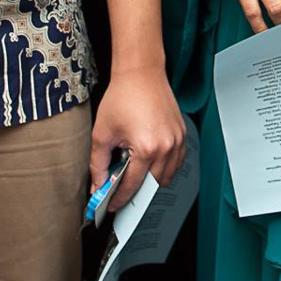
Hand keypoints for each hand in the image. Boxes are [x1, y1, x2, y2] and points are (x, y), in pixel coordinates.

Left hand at [90, 68, 185, 211]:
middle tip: (120, 193)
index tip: (112, 206)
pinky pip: (177, 163)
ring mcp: (178, 141)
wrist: (141, 73)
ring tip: (135, 176)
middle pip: (152, 186)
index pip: (133, 186)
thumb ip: (99, 164)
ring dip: (152, 182)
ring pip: (167, 177)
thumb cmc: (122, 97)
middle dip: (136, 192)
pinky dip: (165, 169)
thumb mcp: (102, 133)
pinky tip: (150, 164)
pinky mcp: (182, 135)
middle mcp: (166, 147)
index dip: (120, 199)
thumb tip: (98, 185)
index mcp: (146, 148)